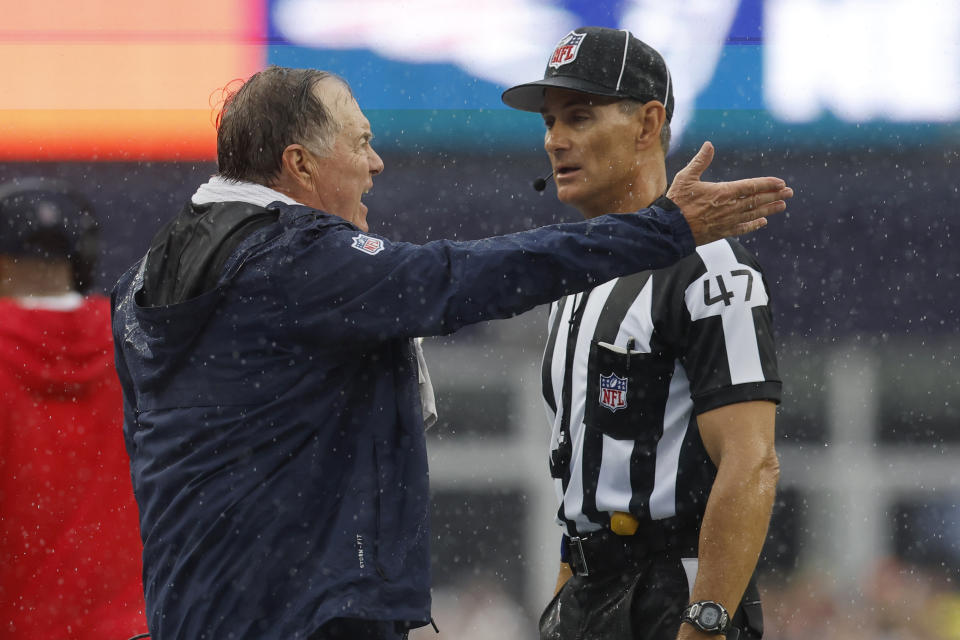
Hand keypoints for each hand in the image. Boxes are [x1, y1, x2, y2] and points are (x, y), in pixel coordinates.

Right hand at [667, 141, 792, 245]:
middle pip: (757, 200)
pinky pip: (743, 228)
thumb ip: (700, 161)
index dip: (767, 184)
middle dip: (774, 196)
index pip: (751, 186)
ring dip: (769, 209)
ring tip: (782, 206)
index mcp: (723, 192)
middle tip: (790, 193)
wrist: (669, 229)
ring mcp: (727, 221)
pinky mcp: (722, 232)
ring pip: (753, 214)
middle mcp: (730, 207)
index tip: (781, 183)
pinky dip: (754, 225)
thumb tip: (709, 144)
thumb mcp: (686, 177)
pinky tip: (762, 222)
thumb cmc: (676, 202)